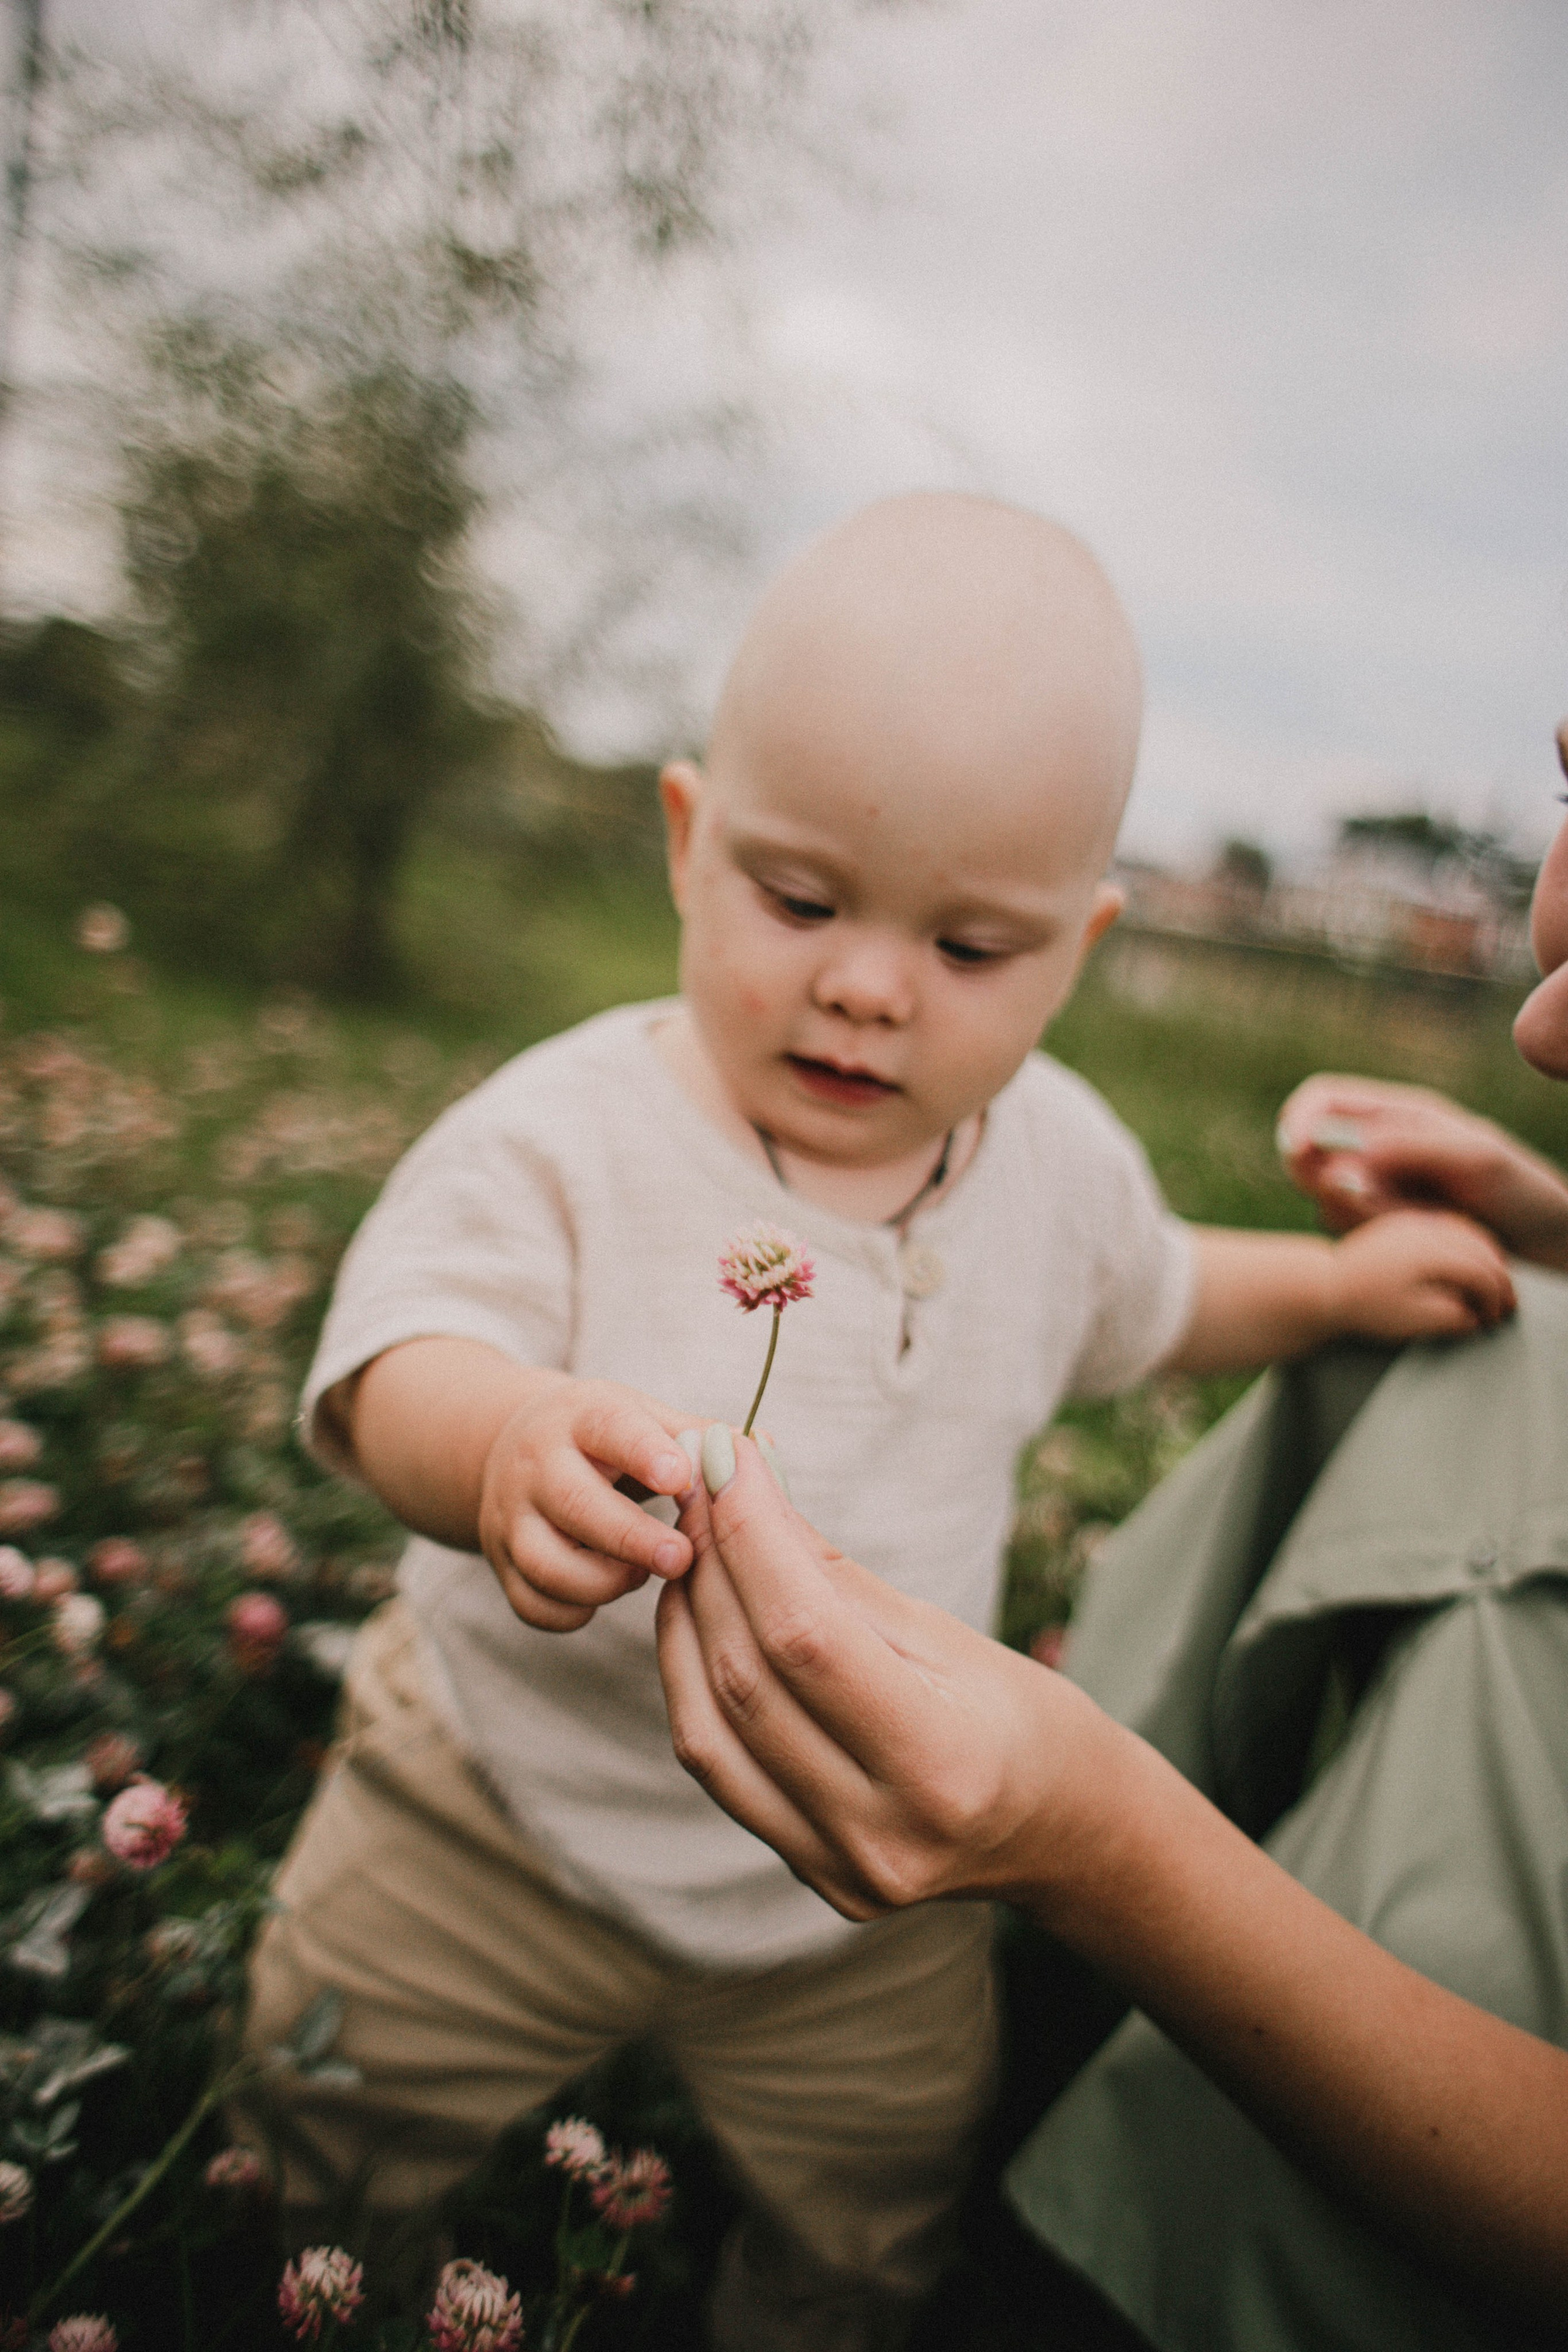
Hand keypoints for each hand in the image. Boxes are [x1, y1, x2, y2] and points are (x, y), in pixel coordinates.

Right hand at [479, 1375, 702, 1630]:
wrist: (512, 1451)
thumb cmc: (605, 1439)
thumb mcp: (645, 1417)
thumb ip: (699, 1436)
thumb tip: (758, 1451)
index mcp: (582, 1417)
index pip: (610, 1427)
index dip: (646, 1453)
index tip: (684, 1478)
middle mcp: (537, 1465)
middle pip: (576, 1504)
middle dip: (632, 1537)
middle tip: (683, 1557)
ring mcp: (513, 1519)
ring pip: (548, 1563)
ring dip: (604, 1581)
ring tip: (643, 1574)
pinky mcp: (503, 1565)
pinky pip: (534, 1606)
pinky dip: (574, 1612)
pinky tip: (604, 1596)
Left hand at [656, 1432, 1104, 1918]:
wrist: (1063, 1837)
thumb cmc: (1024, 1719)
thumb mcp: (948, 1635)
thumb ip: (836, 1576)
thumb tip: (748, 1489)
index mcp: (940, 1764)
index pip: (805, 1634)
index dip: (752, 1536)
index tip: (729, 1458)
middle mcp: (880, 1831)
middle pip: (748, 1676)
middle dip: (713, 1563)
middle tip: (700, 1484)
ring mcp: (836, 1864)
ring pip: (709, 1726)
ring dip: (686, 1620)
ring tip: (693, 1545)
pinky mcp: (806, 1872)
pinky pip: (717, 1767)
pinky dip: (692, 1684)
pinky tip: (698, 1620)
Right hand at [1277, 1074, 1567, 1270]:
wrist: (1545, 1241)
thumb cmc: (1520, 1189)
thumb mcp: (1477, 1159)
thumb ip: (1412, 1148)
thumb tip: (1345, 1156)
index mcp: (1397, 1116)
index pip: (1324, 1099)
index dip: (1299, 1119)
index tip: (1299, 1151)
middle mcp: (1377, 1149)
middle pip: (1309, 1153)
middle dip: (1324, 1179)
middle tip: (1378, 1201)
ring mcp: (1377, 1189)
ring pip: (1327, 1199)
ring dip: (1364, 1214)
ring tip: (1425, 1219)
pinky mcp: (1381, 1227)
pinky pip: (1349, 1231)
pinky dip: (1376, 1237)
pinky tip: (1423, 1237)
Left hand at [1324, 1207, 1515, 1340]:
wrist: (1323, 1284)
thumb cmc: (1365, 1308)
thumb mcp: (1410, 1321)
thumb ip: (1449, 1318)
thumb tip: (1476, 1316)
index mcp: (1429, 1253)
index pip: (1480, 1272)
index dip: (1494, 1299)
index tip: (1494, 1321)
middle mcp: (1425, 1230)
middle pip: (1481, 1247)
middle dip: (1499, 1277)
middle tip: (1507, 1304)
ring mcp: (1414, 1222)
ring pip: (1468, 1232)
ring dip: (1488, 1258)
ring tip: (1495, 1286)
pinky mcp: (1404, 1222)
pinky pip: (1448, 1226)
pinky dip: (1468, 1244)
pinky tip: (1470, 1264)